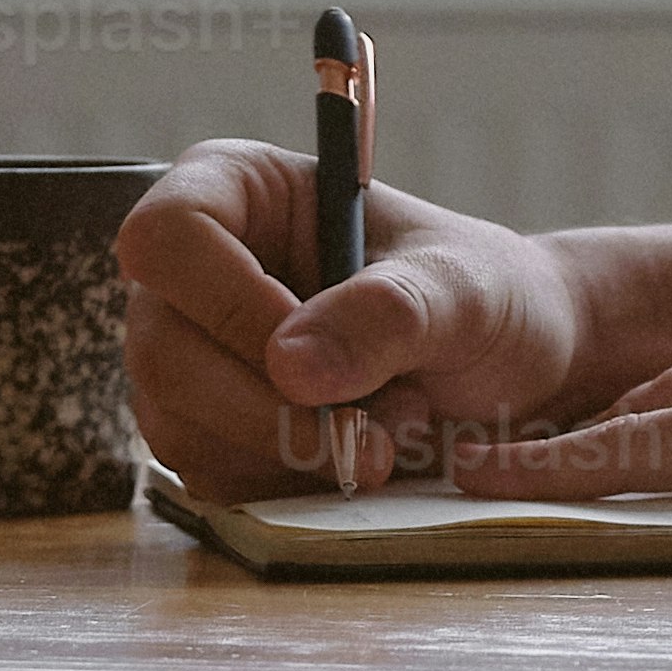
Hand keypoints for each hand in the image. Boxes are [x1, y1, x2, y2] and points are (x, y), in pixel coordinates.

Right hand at [117, 143, 611, 492]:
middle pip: (163, 352)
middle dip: (272, 412)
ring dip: (292, 451)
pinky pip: (209, 475)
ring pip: (179, 426)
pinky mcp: (205, 426)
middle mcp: (193, 271)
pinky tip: (358, 452)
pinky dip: (289, 482)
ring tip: (391, 425)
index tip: (309, 359)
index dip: (228, 304)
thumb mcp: (464, 289)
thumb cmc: (485, 296)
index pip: (166, 238)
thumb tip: (292, 368)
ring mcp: (190, 352)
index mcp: (237, 189)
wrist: (509, 368)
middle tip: (373, 436)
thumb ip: (390, 313)